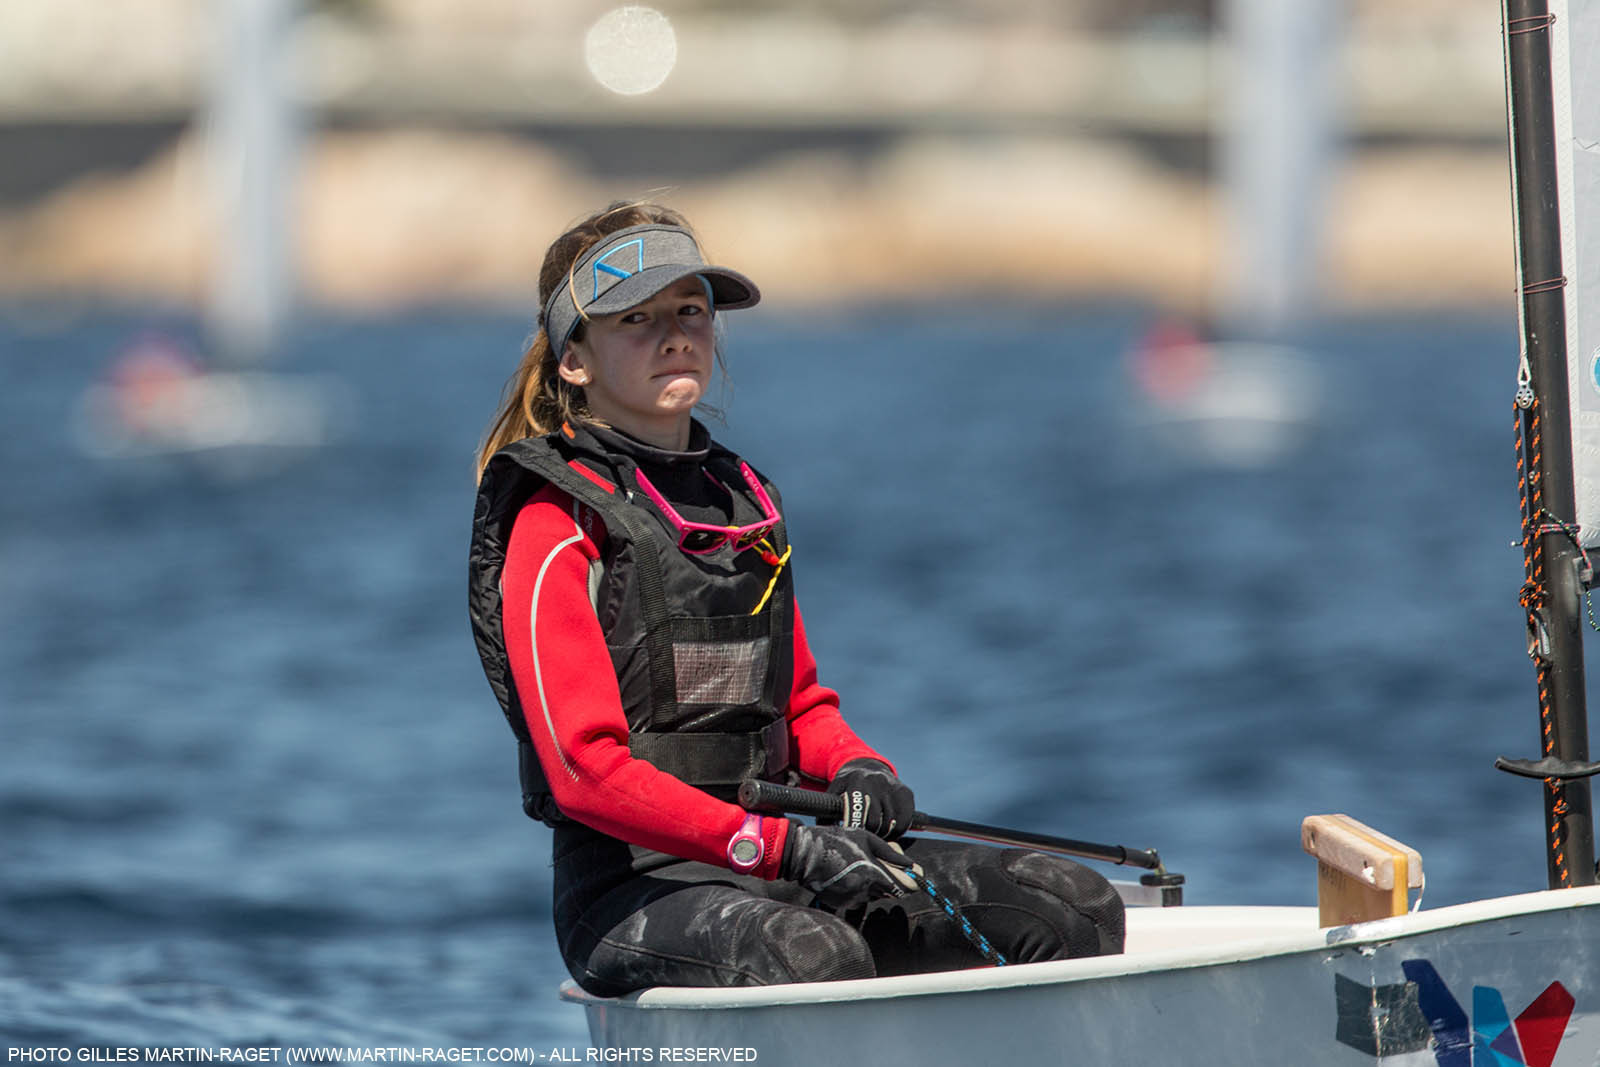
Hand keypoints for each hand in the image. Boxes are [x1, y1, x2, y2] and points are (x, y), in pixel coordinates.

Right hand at [780, 823, 920, 911]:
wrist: (805, 855)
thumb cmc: (836, 841)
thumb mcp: (867, 839)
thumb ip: (891, 853)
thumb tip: (910, 863)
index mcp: (874, 874)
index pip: (903, 888)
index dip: (910, 883)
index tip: (913, 876)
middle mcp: (865, 891)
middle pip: (889, 892)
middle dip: (890, 880)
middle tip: (881, 865)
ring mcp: (853, 899)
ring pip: (874, 896)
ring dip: (874, 885)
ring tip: (860, 866)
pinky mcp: (842, 904)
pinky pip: (859, 899)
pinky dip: (859, 889)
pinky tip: (848, 875)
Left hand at [823, 758, 915, 839]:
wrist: (868, 767)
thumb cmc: (847, 786)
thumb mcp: (834, 792)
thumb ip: (827, 813)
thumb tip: (826, 836)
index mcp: (856, 781)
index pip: (857, 812)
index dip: (855, 829)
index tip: (854, 840)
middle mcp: (876, 781)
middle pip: (875, 821)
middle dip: (869, 834)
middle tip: (865, 839)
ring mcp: (893, 786)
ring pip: (891, 824)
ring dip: (883, 835)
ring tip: (876, 834)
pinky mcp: (906, 792)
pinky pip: (905, 821)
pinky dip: (898, 830)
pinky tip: (889, 829)